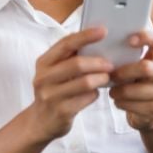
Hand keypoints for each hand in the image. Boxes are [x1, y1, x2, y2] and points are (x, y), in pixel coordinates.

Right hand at [28, 26, 112, 141]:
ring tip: (107, 77)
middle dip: (98, 62)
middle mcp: (44, 78)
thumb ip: (70, 56)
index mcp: (44, 62)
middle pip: (77, 64)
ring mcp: (51, 96)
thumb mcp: (55, 71)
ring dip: (100, 78)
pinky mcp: (61, 111)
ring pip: (84, 83)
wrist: (41, 121)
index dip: (85, 36)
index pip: (66, 44)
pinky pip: (86, 98)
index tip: (103, 31)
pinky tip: (96, 92)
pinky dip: (95, 93)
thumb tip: (97, 37)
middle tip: (111, 64)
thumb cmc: (55, 90)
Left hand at [109, 30, 152, 130]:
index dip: (146, 37)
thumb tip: (100, 43)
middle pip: (145, 67)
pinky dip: (121, 103)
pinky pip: (133, 106)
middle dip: (123, 72)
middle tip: (111, 76)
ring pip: (135, 90)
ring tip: (112, 92)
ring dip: (119, 91)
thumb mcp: (132, 67)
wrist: (145, 112)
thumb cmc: (133, 83)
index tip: (129, 40)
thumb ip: (125, 56)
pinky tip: (118, 101)